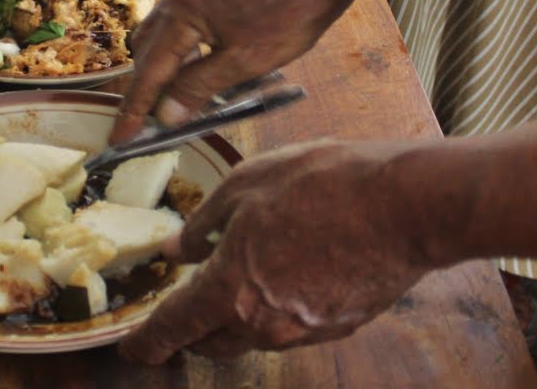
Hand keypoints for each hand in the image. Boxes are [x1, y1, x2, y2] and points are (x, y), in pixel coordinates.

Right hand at [110, 0, 353, 143]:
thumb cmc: (290, 11)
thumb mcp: (245, 61)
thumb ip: (199, 87)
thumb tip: (165, 115)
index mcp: (180, 12)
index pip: (149, 72)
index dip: (135, 110)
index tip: (119, 140)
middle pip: (146, 49)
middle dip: (146, 87)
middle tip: (150, 124)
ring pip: (163, 33)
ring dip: (167, 67)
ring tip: (180, 98)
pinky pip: (182, 20)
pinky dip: (183, 48)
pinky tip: (203, 64)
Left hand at [119, 140, 432, 363]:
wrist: (405, 205)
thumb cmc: (321, 185)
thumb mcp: (244, 186)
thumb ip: (202, 224)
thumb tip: (176, 250)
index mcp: (230, 289)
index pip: (175, 327)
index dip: (147, 342)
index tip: (131, 351)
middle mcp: (263, 323)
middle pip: (211, 342)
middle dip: (189, 331)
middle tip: (181, 310)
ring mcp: (304, 331)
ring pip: (250, 337)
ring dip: (232, 319)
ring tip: (234, 282)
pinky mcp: (338, 327)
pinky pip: (289, 328)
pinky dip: (272, 310)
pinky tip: (281, 276)